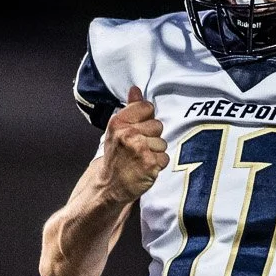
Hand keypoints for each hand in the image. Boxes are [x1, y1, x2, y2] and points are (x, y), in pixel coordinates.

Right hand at [100, 86, 167, 204]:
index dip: (146, 119)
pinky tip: (145, 167)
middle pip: (157, 125)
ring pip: (162, 142)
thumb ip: (130, 108)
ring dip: (155, 152)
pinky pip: (165, 157)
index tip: (137, 130)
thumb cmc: (116, 156)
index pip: (146, 107)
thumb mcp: (117, 130)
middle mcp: (128, 134)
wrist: (109, 185)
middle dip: (151, 137)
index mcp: (118, 122)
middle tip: (137, 148)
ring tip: (140, 159)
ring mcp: (139, 149)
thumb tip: (136, 89)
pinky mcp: (150, 164)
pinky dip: (158, 164)